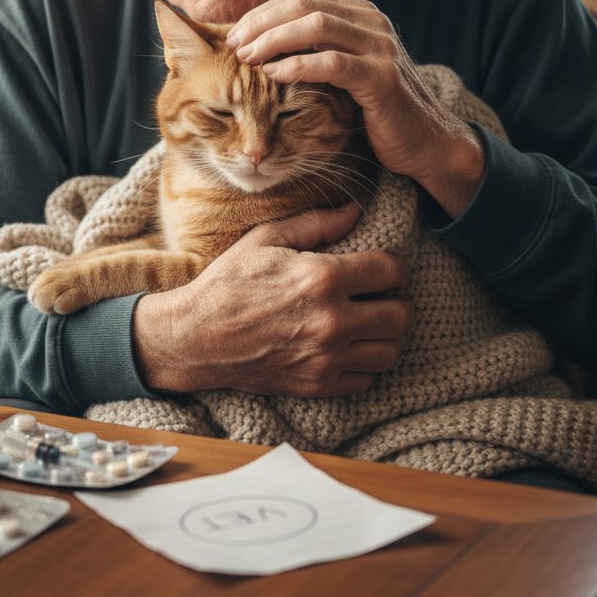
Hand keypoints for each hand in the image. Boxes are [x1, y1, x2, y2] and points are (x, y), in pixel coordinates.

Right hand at [132, 204, 412, 396]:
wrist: (196, 336)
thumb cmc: (229, 282)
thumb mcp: (266, 239)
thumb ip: (316, 223)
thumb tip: (355, 210)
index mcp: (322, 278)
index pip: (391, 271)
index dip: (394, 267)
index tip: (383, 269)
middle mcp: (331, 320)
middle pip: (400, 315)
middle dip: (394, 301)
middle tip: (377, 297)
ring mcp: (326, 358)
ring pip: (390, 352)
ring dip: (384, 336)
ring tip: (367, 324)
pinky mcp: (317, 385)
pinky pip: (365, 379)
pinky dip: (363, 364)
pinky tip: (346, 348)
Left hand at [225, 0, 484, 217]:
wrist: (425, 142)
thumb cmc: (374, 110)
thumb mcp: (342, 71)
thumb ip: (314, 51)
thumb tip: (259, 44)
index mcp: (359, 14)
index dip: (262, 14)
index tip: (234, 35)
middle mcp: (371, 22)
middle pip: (304, 6)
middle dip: (262, 23)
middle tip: (233, 45)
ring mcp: (380, 47)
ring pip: (317, 26)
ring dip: (274, 40)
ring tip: (246, 58)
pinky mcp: (382, 77)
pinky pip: (333, 63)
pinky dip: (298, 65)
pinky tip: (273, 75)